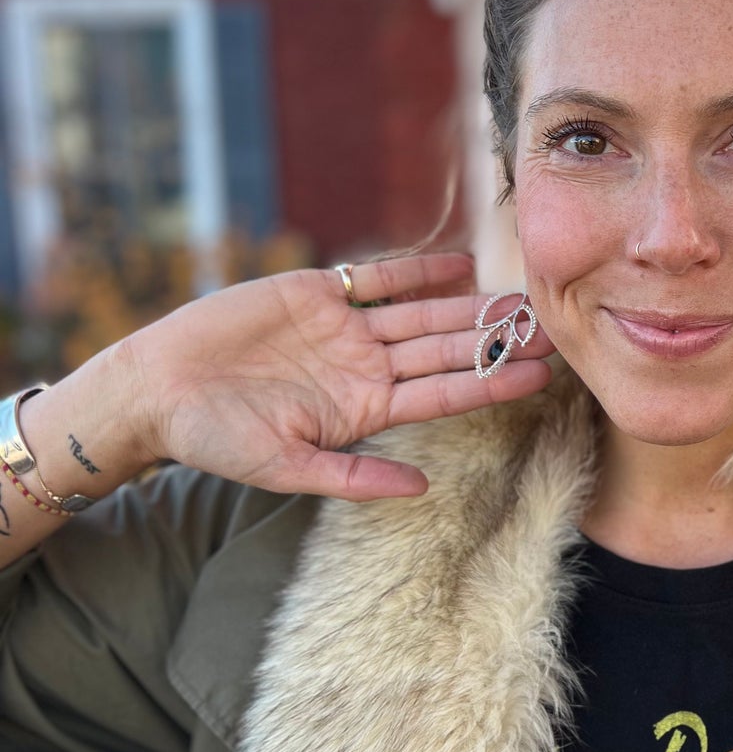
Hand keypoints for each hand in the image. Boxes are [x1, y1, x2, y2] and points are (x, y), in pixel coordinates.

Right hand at [126, 253, 555, 500]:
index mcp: (366, 410)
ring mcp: (345, 329)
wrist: (158, 391)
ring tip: (521, 297)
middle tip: (554, 327)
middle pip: (447, 350)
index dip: (493, 384)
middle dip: (498, 340)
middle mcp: (366, 367)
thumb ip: (355, 476)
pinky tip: (461, 264)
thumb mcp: (288, 468)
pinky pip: (377, 278)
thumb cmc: (216, 440)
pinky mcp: (316, 293)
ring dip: (470, 306)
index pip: (445, 394)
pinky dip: (417, 269)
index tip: (542, 376)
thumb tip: (422, 487)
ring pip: (423, 313)